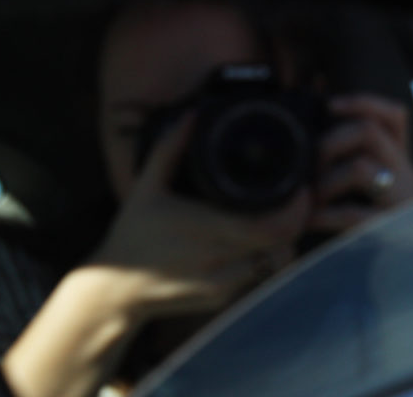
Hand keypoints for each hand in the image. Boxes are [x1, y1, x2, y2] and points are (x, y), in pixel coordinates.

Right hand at [90, 115, 309, 319]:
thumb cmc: (132, 234)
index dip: (296, 206)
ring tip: (282, 214)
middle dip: (298, 218)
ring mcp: (223, 283)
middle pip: (283, 241)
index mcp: (205, 229)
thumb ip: (170, 148)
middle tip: (298, 196)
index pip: (272, 223)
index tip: (300, 186)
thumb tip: (192, 115)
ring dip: (287, 238)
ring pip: (277, 260)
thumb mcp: (146, 187)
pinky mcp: (223, 297)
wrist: (113, 293)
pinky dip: (270, 255)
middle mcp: (218, 259)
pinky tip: (263, 237)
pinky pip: (260, 274)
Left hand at [308, 94, 412, 233]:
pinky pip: (353, 213)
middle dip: (329, 142)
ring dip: (325, 181)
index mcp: (399, 163)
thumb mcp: (363, 191)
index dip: (363, 103)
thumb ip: (346, 163)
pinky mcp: (390, 232)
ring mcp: (401, 204)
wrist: (394, 282)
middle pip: (370, 132)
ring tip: (312, 199)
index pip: (394, 116)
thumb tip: (314, 129)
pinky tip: (311, 221)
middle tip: (311, 167)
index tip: (330, 105)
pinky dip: (324, 214)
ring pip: (361, 167)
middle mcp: (406, 177)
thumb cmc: (366, 231)